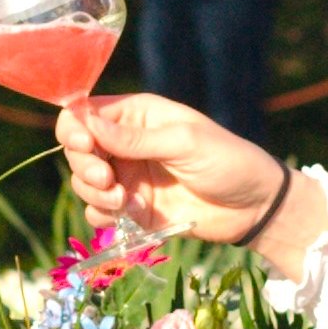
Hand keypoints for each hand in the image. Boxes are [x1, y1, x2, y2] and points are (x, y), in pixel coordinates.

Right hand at [56, 92, 286, 240]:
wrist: (254, 206)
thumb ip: (135, 138)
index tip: (83, 144)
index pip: (85, 113)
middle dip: (85, 166)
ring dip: (95, 193)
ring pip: (84, 183)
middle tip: (108, 179)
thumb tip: (87, 123)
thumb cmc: (227, 161)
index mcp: (137, 115)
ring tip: (124, 201)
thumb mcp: (184, 143)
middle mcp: (125, 143)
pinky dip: (103, 215)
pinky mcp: (132, 208)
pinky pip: (99, 211)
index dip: (74, 128)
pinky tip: (129, 214)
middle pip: (77, 150)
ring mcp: (127, 177)